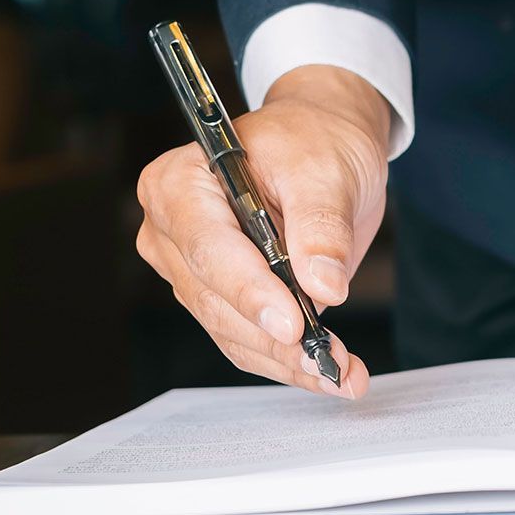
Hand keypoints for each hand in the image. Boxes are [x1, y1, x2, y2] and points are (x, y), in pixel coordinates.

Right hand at [137, 65, 390, 397]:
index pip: (208, 247)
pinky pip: (247, 341)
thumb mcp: (324, 170)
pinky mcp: (220, 298)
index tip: (292, 323)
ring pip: (231, 332)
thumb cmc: (313, 142)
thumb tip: (323, 285)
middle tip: (330, 360)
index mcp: (180, 184)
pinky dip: (288, 361)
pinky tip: (330, 372)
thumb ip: (321, 227)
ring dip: (287, 360)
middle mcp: (172, 231)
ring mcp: (191, 269)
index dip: (249, 290)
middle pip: (216, 300)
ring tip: (342, 372)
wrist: (322, 145)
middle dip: (276, 337)